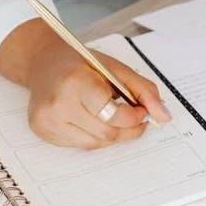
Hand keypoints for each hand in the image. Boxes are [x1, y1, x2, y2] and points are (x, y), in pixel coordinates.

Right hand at [0, 19, 171, 148]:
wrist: (43, 61)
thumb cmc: (81, 63)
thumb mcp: (115, 68)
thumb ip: (144, 91)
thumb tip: (164, 116)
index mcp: (76, 82)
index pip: (114, 115)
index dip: (134, 117)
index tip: (141, 110)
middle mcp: (58, 103)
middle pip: (107, 133)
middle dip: (127, 129)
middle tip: (134, 118)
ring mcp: (47, 120)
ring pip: (94, 143)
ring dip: (110, 133)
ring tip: (111, 116)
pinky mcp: (41, 130)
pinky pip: (78, 144)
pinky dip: (91, 134)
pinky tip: (89, 117)